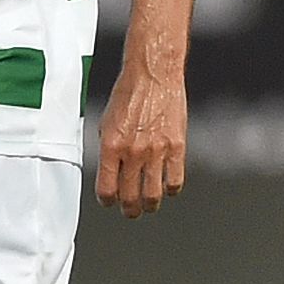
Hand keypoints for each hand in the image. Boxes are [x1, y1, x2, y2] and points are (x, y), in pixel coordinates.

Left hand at [97, 61, 187, 216]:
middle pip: (130, 198)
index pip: (106, 190)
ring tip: (149, 204)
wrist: (154, 73)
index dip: (108, 201)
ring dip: (150, 205)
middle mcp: (132, 152)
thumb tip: (110, 173)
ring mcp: (156, 151)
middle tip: (131, 210)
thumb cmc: (129, 93)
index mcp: (110, 146)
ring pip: (153, 196)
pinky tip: (167, 186)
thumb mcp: (106, 121)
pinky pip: (175, 181)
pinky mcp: (177, 147)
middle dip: (129, 209)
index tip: (111, 200)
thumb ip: (108, 150)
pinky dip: (171, 189)